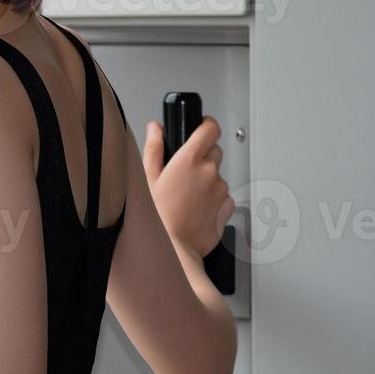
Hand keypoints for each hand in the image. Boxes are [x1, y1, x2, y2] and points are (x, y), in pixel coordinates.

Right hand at [142, 116, 234, 260]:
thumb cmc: (158, 216)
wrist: (174, 249)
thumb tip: (155, 129)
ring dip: (207, 181)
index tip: (201, 127)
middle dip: (202, 157)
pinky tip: (196, 208)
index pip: (210, 128)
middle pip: (214, 151)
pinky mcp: (227, 207)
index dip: (206, 125)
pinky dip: (214, 199)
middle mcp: (209, 171)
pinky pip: (223, 196)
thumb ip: (154, 148)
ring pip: (217, 176)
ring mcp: (221, 189)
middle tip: (184, 173)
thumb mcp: (147, 178)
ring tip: (187, 197)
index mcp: (189, 159)